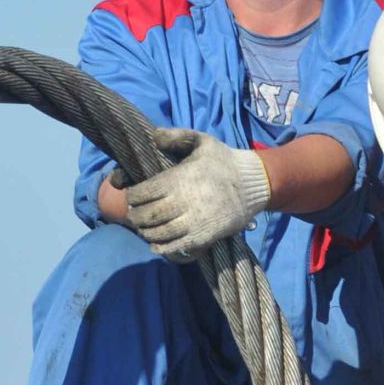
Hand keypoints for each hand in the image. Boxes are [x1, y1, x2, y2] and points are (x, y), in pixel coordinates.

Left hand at [123, 129, 269, 260]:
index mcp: (178, 179)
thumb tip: (154, 136)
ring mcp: (193, 221)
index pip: (144, 192)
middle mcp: (183, 201)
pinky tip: (155, 246)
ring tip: (144, 229)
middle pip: (148, 215)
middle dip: (136, 217)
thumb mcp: (202, 140)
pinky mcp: (204, 236)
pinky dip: (162, 248)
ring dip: (146, 233)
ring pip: (160, 232)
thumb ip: (176, 136)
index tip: (131, 197)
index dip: (132, 197)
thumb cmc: (224, 161)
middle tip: (133, 216)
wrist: (252, 184)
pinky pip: (177, 246)